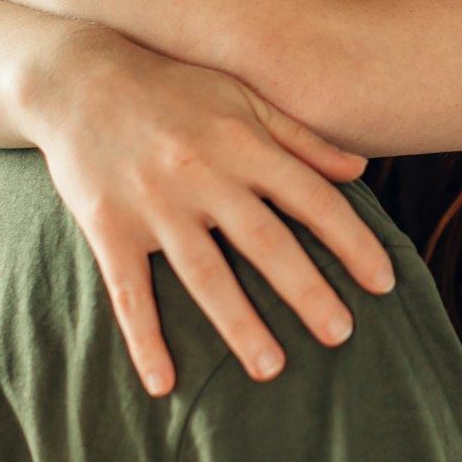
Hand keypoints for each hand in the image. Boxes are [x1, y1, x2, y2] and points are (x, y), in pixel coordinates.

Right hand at [21, 28, 397, 393]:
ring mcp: (154, 204)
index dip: (352, 241)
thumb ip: (300, 137)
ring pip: (204, 275)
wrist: (78, 77)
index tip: (383, 282)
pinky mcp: (109, 227)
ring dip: (239, 325)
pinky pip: (129, 293)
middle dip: (306, 290)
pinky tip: (165, 383)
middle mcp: (203, 173)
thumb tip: (361, 170)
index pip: (311, 199)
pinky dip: (145, 340)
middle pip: (265, 241)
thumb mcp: (242, 96)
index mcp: (242, 142)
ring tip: (272, 368)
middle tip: (342, 334)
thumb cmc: (173, 86)